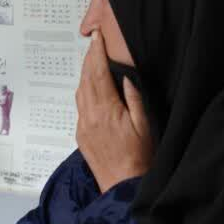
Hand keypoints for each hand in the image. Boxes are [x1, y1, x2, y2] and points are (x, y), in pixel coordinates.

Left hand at [76, 31, 153, 191]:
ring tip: (91, 60)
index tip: (97, 38)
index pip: (99, 74)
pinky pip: (79, 106)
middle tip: (93, 43)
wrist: (121, 185)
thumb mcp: (144, 125)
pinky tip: (90, 88)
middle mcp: (90, 116)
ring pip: (80, 92)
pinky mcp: (81, 134)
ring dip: (84, 74)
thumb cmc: (138, 157)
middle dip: (89, 59)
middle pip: (86, 80)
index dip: (97, 54)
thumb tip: (127, 77)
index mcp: (106, 110)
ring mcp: (83, 125)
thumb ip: (135, 99)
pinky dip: (84, 91)